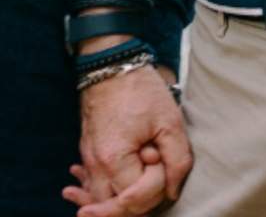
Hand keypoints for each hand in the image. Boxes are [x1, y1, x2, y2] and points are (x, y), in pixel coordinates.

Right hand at [69, 65, 190, 215]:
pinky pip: (91, 184)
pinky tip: (98, 195)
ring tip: (138, 191)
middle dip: (140, 202)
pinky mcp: (87, 151)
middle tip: (155, 178)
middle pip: (115, 206)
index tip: (163, 161)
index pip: (136, 198)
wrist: (110, 64)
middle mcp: (95, 164)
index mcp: (113, 158)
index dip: (157, 188)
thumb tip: (171, 192)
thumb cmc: (140, 89)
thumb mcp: (170, 122)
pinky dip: (98, 194)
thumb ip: (177, 161)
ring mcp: (88, 158)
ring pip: (100, 199)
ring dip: (119, 202)